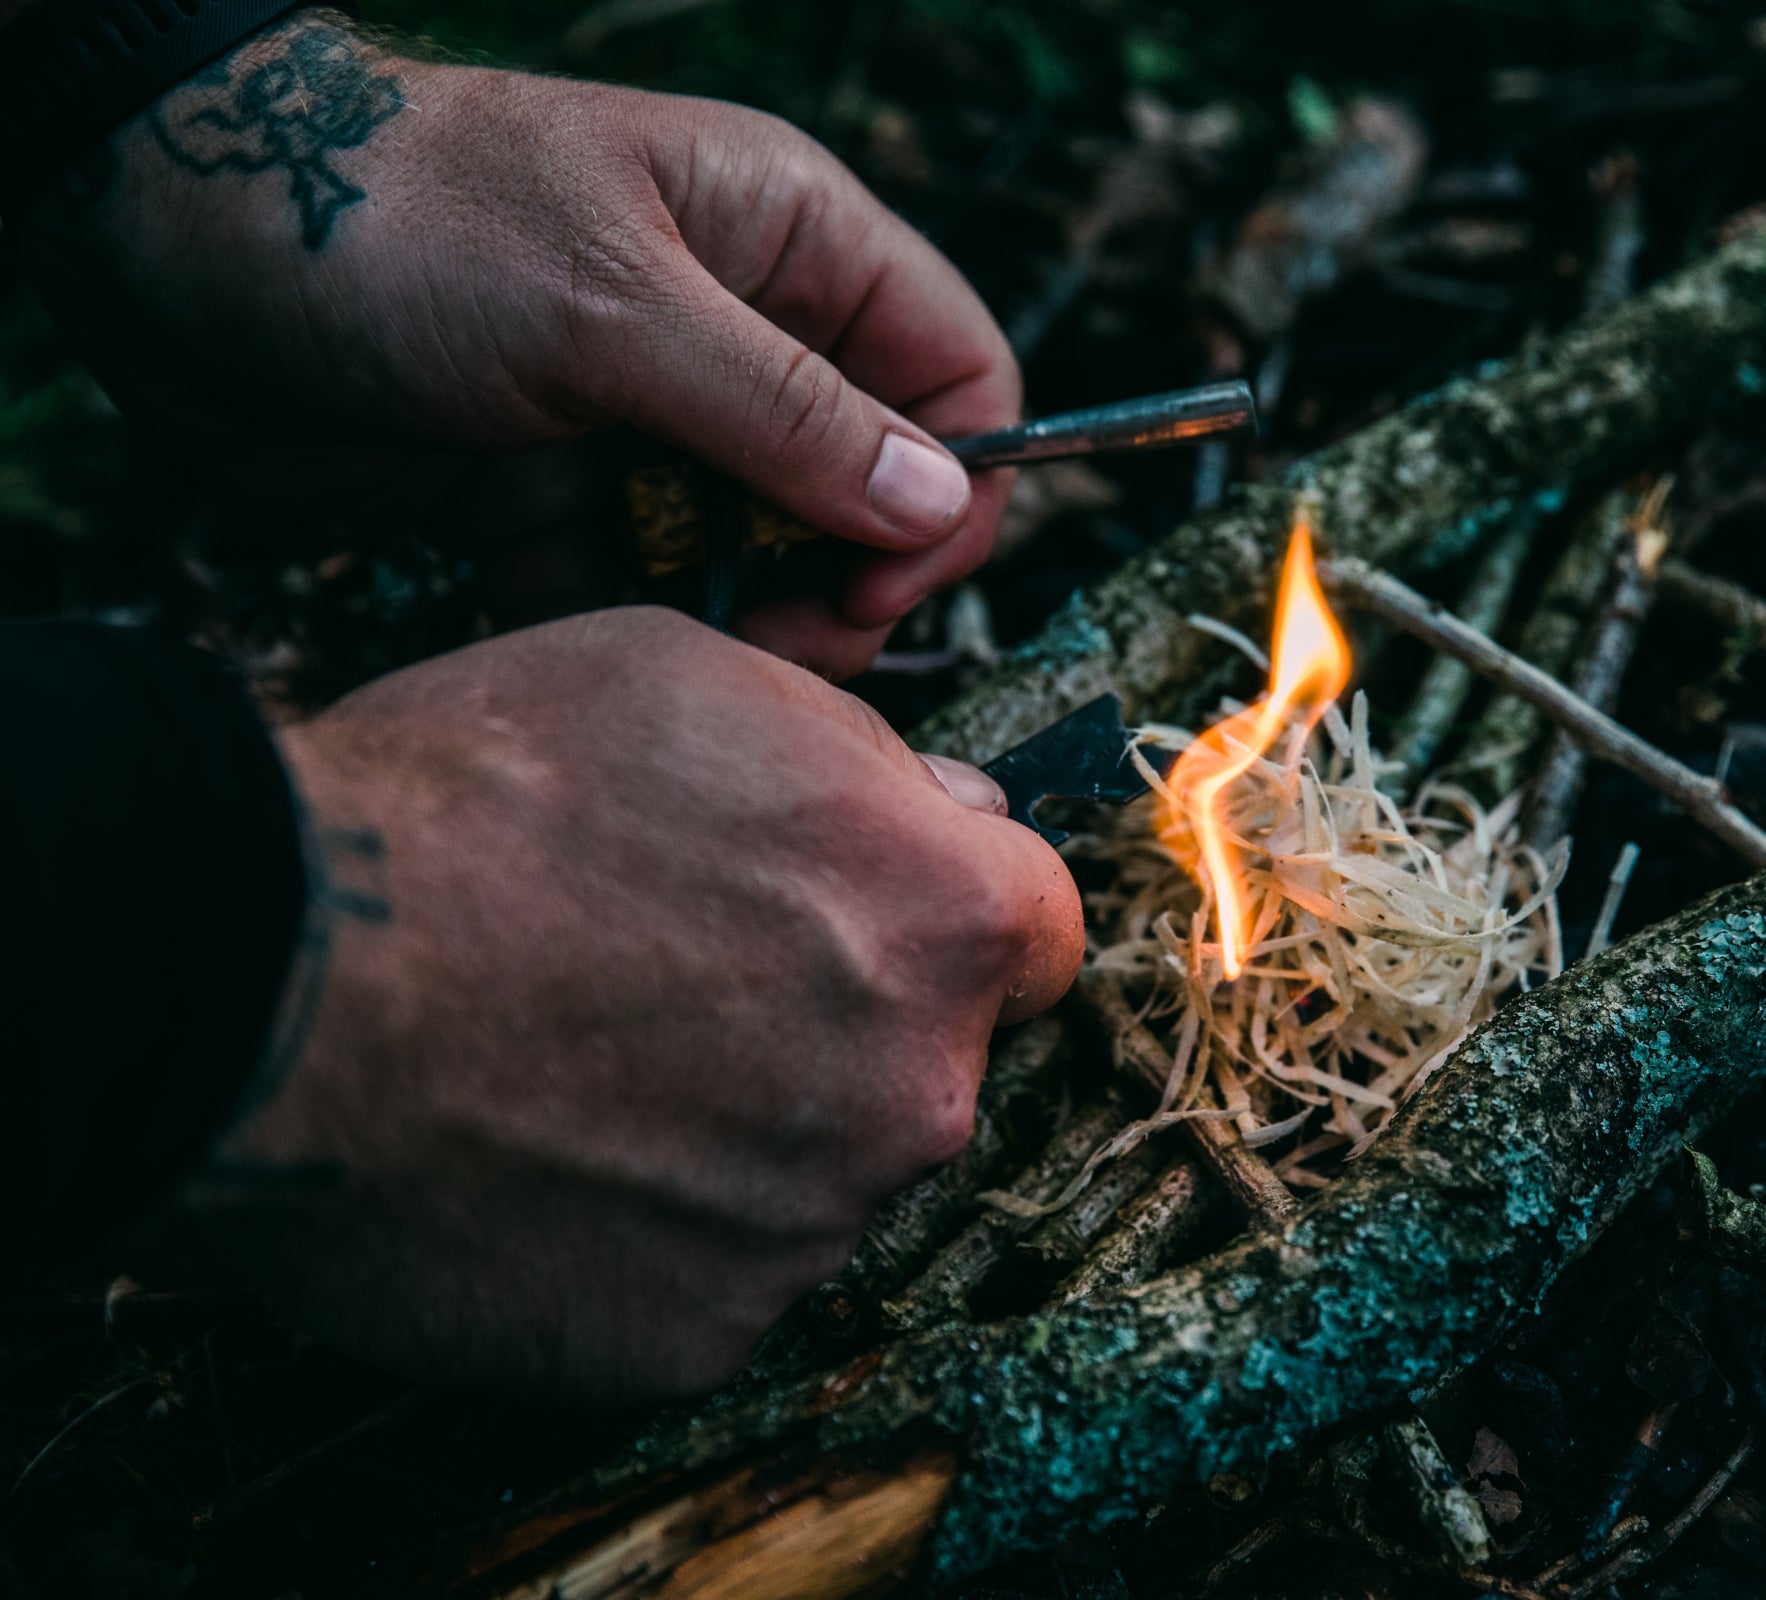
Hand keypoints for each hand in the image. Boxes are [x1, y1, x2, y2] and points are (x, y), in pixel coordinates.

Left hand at [16, 11, 1018, 677]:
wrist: (173, 248)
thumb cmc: (400, 224)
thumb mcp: (612, 308)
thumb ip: (786, 414)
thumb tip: (939, 505)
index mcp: (788, 242)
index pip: (953, 371)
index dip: (952, 489)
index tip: (880, 585)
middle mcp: (738, 331)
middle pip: (869, 488)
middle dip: (840, 580)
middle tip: (775, 649)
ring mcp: (649, 417)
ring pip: (762, 555)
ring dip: (741, 622)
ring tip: (682, 661)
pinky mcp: (562, 493)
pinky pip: (646, 588)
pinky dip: (635, 633)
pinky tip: (598, 653)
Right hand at [177, 608, 1080, 1401]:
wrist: (278, 972)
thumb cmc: (483, 795)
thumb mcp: (705, 677)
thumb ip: (869, 761)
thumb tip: (941, 807)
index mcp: (948, 921)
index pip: (1035, 930)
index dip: (946, 906)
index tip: (867, 906)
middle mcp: (918, 1090)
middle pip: (930, 1056)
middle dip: (845, 1018)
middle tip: (686, 979)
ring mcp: (810, 1228)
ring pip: (824, 1167)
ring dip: (750, 1124)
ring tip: (587, 1062)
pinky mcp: (699, 1334)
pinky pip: (717, 1270)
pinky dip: (658, 1227)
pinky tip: (553, 1159)